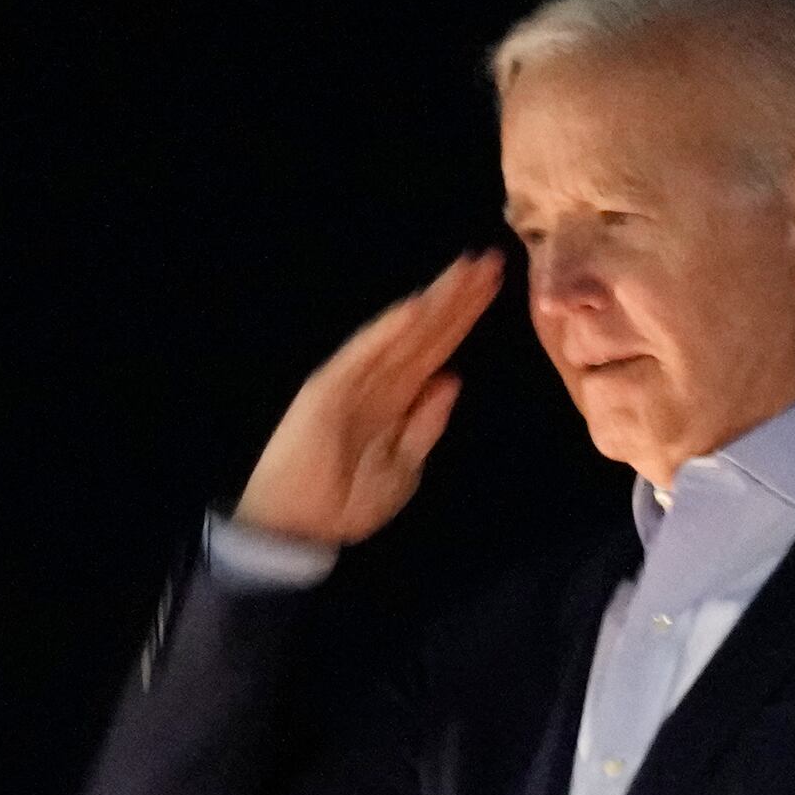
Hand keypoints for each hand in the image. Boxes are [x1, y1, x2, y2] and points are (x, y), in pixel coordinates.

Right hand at [231, 251, 505, 550]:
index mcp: (398, 400)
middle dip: (458, 299)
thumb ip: (426, 424)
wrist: (297, 534)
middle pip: (426, 334)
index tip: (497, 284)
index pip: (438, 349)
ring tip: (465, 272)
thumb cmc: (347, 505)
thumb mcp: (404, 468)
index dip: (465, 317)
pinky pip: (363, 358)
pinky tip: (416, 308)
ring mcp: (351, 381)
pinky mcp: (327, 391)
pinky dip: (387, 333)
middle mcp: (378, 382)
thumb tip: (453, 379)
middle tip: (492, 261)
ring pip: (401, 336)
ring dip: (433, 304)